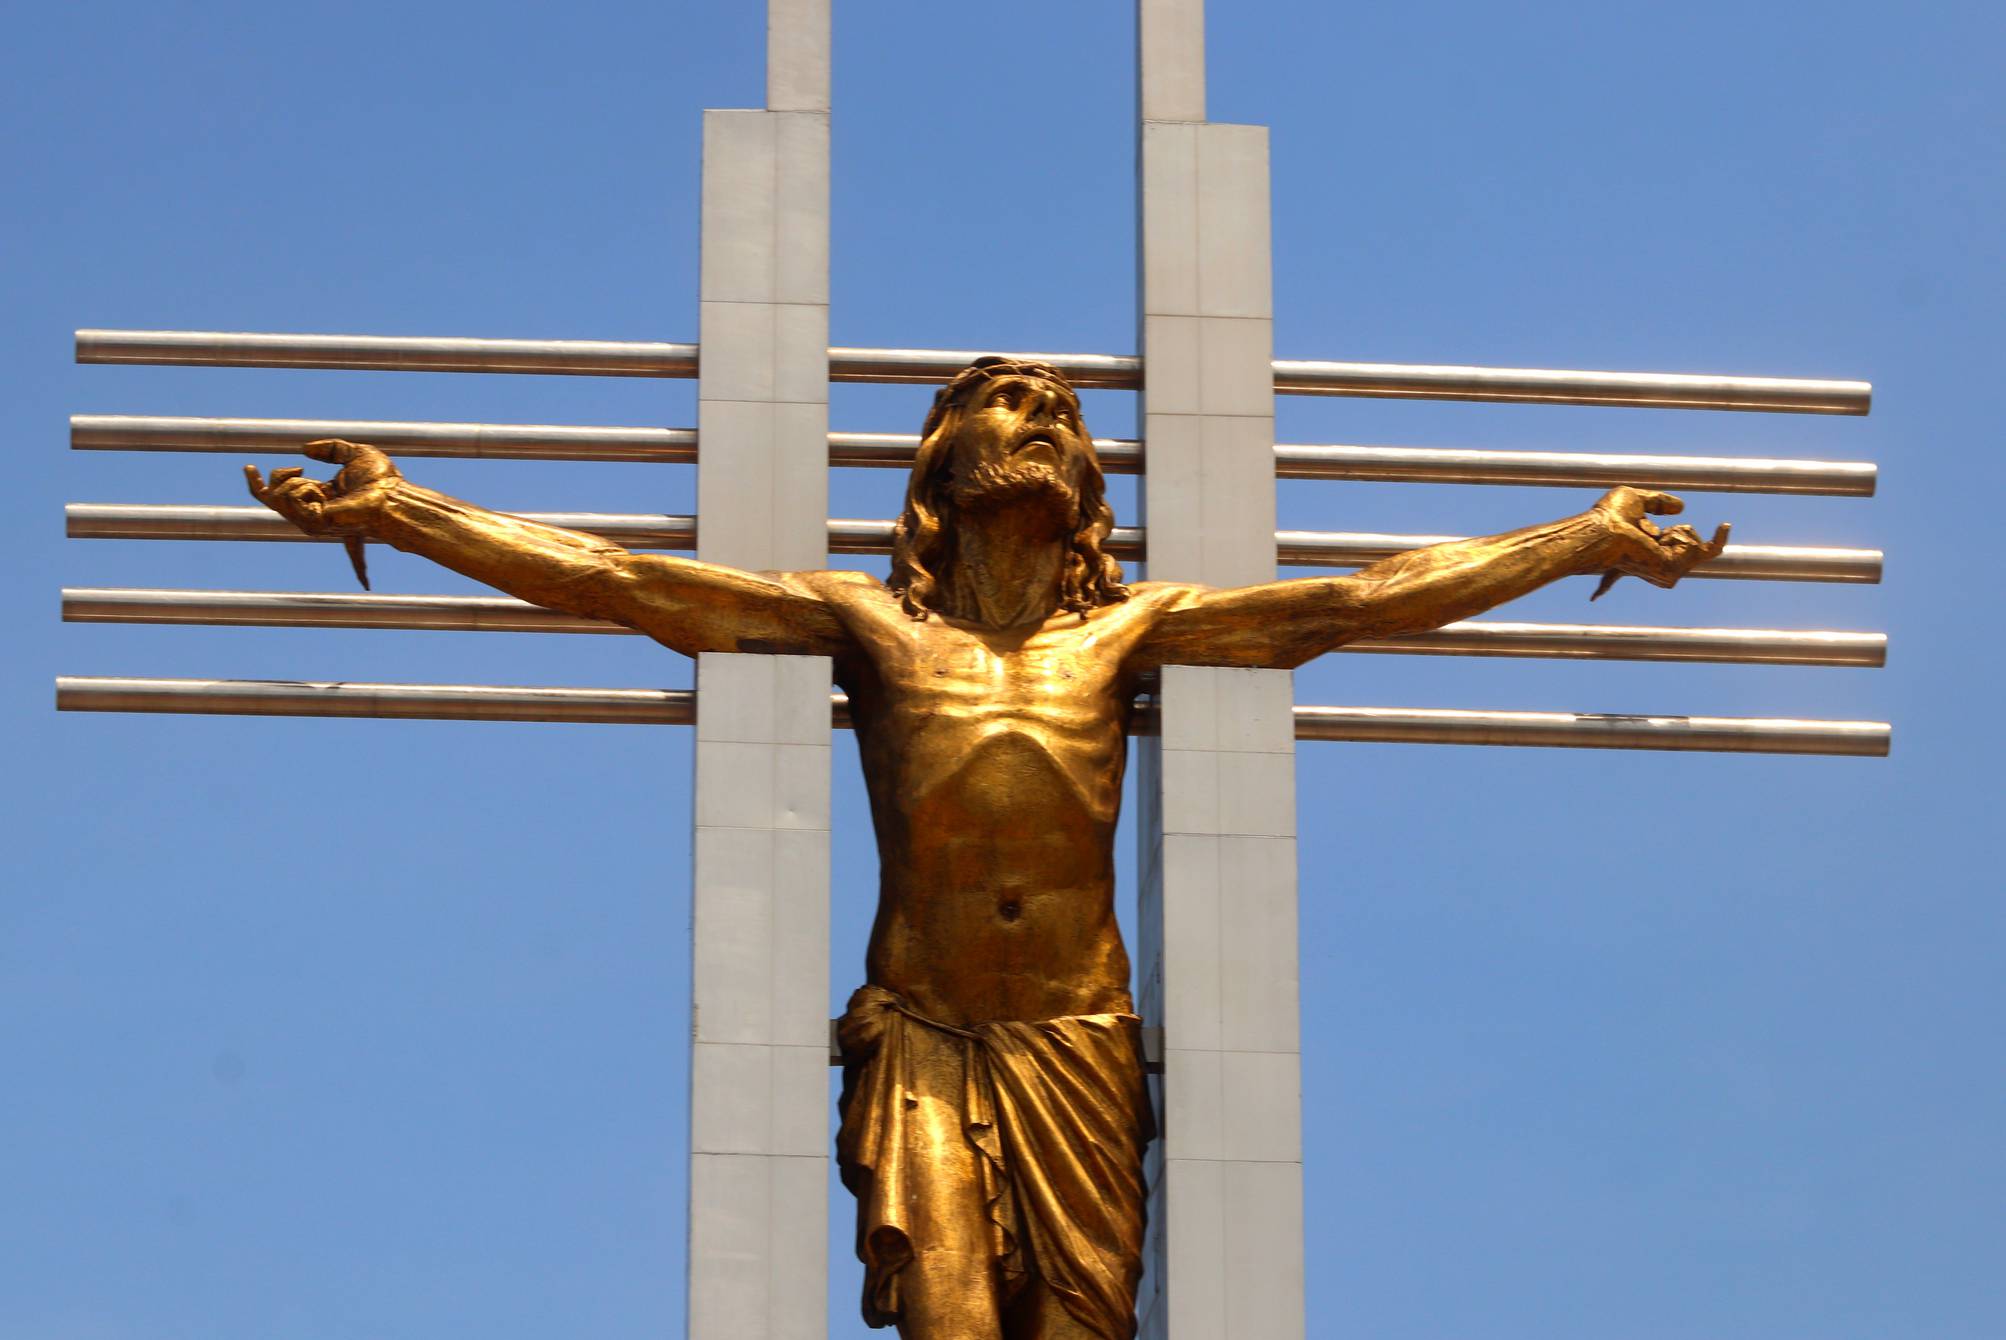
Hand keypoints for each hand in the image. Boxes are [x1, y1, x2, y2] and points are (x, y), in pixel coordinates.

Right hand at [243, 439, 400, 535]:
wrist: (391, 496)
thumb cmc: (382, 481)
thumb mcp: (355, 453)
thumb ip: (330, 449)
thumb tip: (305, 450)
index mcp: (319, 498)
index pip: (278, 496)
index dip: (259, 483)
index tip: (248, 466)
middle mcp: (312, 512)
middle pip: (269, 497)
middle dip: (278, 476)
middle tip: (301, 468)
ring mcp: (310, 521)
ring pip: (276, 496)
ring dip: (295, 482)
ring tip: (320, 485)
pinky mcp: (312, 523)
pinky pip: (287, 499)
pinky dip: (300, 488)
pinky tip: (320, 490)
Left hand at [1586, 486, 1729, 599]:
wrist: (1605, 530)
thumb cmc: (1609, 516)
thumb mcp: (1636, 499)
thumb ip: (1658, 501)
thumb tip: (1681, 506)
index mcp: (1650, 552)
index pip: (1683, 552)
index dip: (1710, 542)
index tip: (1726, 525)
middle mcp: (1659, 566)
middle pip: (1698, 549)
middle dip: (1682, 533)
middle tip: (1646, 530)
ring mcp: (1667, 571)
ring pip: (1699, 546)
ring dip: (1680, 532)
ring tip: (1648, 534)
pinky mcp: (1673, 570)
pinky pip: (1705, 549)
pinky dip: (1685, 535)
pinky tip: (1657, 538)